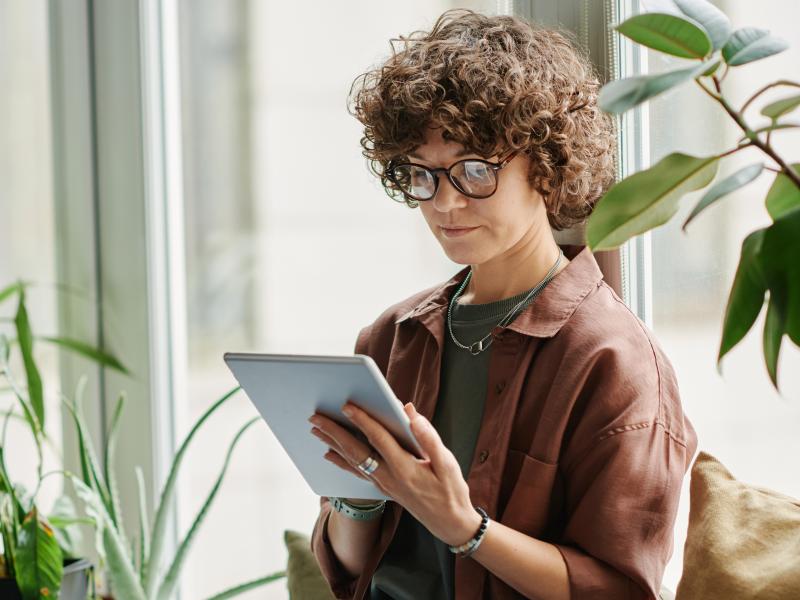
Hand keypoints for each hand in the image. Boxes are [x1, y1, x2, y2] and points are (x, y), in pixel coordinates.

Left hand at [308, 400, 480, 546]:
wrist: (450, 524)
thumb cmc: (451, 491)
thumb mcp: (448, 464)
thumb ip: (428, 437)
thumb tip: (410, 413)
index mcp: (405, 468)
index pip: (378, 439)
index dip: (362, 420)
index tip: (346, 405)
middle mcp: (388, 477)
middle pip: (355, 450)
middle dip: (334, 432)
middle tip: (315, 416)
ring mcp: (383, 484)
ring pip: (352, 461)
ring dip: (332, 444)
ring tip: (315, 429)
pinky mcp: (383, 488)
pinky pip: (356, 473)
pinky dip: (341, 462)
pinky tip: (329, 454)